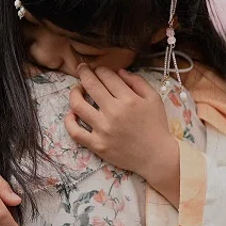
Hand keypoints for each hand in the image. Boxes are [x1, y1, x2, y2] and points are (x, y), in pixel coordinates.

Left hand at [64, 65, 178, 202]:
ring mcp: (103, 129)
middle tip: (82, 68)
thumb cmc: (156, 126)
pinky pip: (75, 132)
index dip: (100, 69)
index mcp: (129, 99)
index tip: (98, 69)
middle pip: (91, 85)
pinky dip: (69, 121)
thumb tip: (119, 71)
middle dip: (84, 72)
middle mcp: (113, 112)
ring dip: (74, 92)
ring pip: (78, 105)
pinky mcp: (97, 145)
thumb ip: (137, 81)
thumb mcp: (154, 98)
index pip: (107, 76)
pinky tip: (71, 114)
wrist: (156, 156)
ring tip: (77, 89)